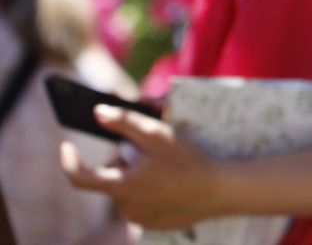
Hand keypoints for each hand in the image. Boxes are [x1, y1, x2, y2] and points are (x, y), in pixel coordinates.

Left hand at [61, 105, 225, 229]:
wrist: (219, 191)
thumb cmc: (189, 161)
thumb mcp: (157, 135)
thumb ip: (124, 122)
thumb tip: (98, 113)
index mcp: (121, 185)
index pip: (79, 177)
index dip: (69, 161)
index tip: (67, 146)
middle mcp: (125, 206)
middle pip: (112, 178)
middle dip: (125, 161)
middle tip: (151, 151)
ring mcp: (139, 218)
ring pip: (127, 191)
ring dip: (138, 176)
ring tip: (167, 168)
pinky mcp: (152, 224)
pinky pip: (142, 204)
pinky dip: (151, 191)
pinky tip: (173, 183)